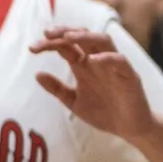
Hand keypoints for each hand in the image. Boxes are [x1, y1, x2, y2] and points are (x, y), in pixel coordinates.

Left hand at [33, 27, 156, 140]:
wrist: (127, 129)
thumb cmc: (103, 112)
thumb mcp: (73, 101)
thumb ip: (57, 88)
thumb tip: (37, 74)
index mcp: (83, 65)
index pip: (66, 46)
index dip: (49, 44)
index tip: (32, 48)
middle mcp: (98, 61)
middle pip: (83, 36)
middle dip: (64, 32)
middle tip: (47, 34)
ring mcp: (114, 66)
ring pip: (103, 40)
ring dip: (85, 36)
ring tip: (68, 37)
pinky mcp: (130, 76)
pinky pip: (120, 61)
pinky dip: (107, 57)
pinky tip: (92, 59)